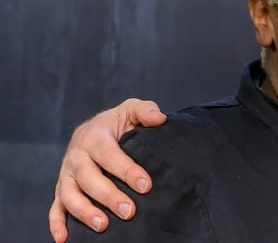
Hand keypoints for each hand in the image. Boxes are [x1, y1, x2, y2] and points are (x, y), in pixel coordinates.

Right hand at [48, 99, 166, 242]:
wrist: (94, 128)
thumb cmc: (117, 122)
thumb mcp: (131, 110)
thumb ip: (145, 110)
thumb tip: (159, 118)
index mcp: (94, 137)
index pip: (110, 155)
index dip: (127, 170)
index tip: (146, 185)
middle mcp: (76, 156)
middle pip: (89, 178)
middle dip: (108, 196)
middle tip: (129, 211)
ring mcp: (66, 174)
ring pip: (70, 195)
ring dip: (85, 212)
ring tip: (103, 226)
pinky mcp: (61, 188)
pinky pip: (55, 207)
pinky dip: (57, 223)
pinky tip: (64, 238)